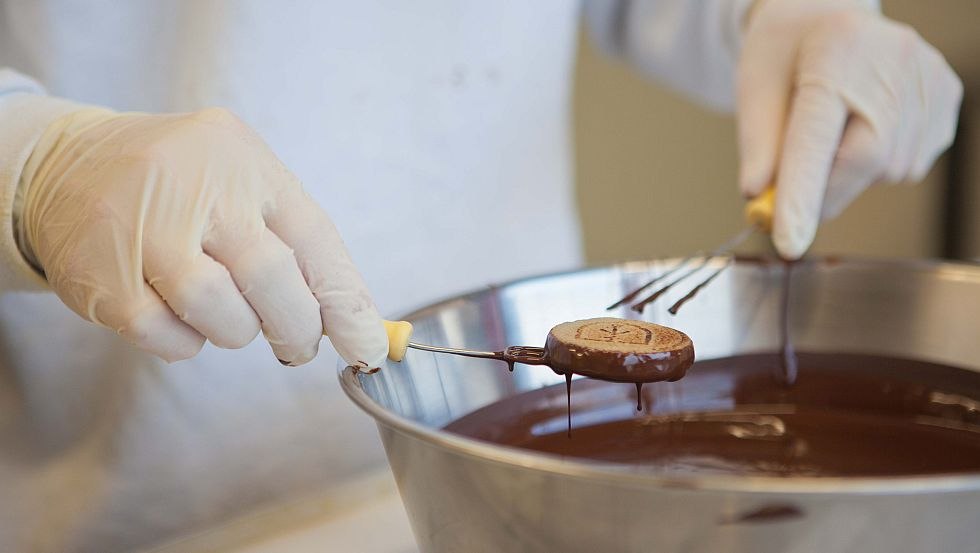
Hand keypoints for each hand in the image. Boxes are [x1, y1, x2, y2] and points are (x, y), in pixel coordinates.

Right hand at [17, 107, 387, 366]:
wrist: (68, 166)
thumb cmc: (179, 186)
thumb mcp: (242, 183)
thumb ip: (296, 245)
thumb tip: (357, 325)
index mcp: (246, 163)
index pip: (315, 239)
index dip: (347, 303)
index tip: (369, 348)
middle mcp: (198, 188)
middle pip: (271, 280)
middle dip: (296, 327)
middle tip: (296, 345)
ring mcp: (145, 229)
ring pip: (221, 314)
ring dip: (236, 332)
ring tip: (226, 314)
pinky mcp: (102, 275)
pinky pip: (168, 338)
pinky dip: (186, 343)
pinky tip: (179, 317)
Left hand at [737, 0, 961, 257]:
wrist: (827, 15)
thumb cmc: (785, 54)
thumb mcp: (755, 88)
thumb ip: (758, 145)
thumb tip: (759, 197)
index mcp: (834, 52)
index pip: (816, 138)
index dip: (801, 195)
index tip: (787, 241)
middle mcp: (892, 60)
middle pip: (863, 161)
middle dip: (823, 195)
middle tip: (790, 203)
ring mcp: (927, 77)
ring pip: (887, 171)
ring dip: (848, 177)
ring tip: (833, 132)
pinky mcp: (947, 97)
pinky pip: (909, 163)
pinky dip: (878, 165)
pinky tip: (863, 127)